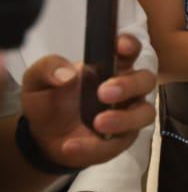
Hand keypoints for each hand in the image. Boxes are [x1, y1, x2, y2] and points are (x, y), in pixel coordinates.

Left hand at [21, 37, 155, 165]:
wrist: (42, 136)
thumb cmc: (49, 100)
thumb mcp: (37, 80)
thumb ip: (48, 68)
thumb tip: (66, 74)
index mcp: (110, 66)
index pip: (130, 50)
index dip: (131, 45)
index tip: (121, 47)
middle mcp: (126, 88)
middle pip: (146, 80)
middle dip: (130, 85)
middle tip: (104, 93)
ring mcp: (128, 114)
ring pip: (145, 113)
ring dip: (124, 118)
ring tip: (98, 123)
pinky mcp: (122, 140)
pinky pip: (118, 143)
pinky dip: (95, 146)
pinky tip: (72, 145)